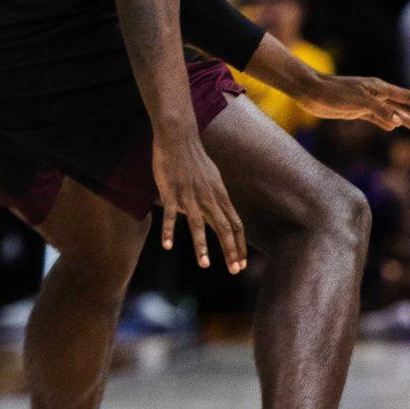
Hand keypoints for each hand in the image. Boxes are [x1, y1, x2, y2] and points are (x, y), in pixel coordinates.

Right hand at [153, 123, 246, 272]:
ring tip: (205, 265)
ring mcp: (190, 196)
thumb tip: (219, 213)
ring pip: (199, 225)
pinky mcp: (172, 192)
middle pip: (224, 228)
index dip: (239, 244)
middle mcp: (208, 198)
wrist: (178, 138)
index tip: (241, 263)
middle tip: (235, 271)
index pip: (235, 224)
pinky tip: (168, 246)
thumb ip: (215, 198)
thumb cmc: (194, 159)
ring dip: (202, 246)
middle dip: (230, 251)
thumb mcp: (212, 179)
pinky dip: (169, 231)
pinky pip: (171, 215)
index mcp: (219, 195)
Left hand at [302, 76, 409, 130]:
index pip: (407, 97)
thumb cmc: (335, 93)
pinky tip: (396, 127)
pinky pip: (379, 117)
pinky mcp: (357, 110)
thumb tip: (398, 121)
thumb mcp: (359, 101)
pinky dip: (389, 122)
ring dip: (408, 120)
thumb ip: (379, 110)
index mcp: (380, 88)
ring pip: (394, 112)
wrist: (312, 91)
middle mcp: (377, 94)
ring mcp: (368, 103)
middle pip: (404, 106)